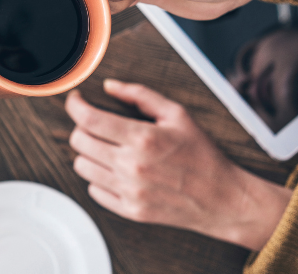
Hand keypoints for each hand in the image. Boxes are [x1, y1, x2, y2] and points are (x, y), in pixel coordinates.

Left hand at [66, 79, 291, 250]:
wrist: (222, 198)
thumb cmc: (202, 155)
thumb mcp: (177, 114)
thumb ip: (140, 95)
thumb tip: (110, 86)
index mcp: (143, 138)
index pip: (88, 119)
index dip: (75, 105)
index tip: (76, 101)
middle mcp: (132, 166)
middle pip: (78, 141)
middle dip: (82, 127)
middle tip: (95, 124)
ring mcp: (129, 191)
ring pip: (81, 166)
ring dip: (88, 153)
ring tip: (107, 148)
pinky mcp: (130, 210)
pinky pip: (93, 190)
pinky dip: (98, 177)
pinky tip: (114, 170)